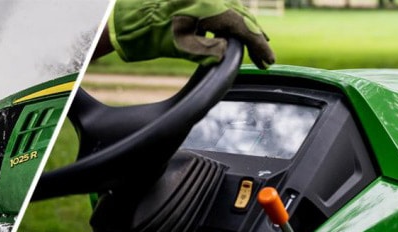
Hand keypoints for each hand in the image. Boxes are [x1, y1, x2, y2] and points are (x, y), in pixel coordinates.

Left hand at [110, 0, 276, 68]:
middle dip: (256, 39)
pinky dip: (231, 25)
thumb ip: (209, 51)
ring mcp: (205, 0)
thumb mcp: (182, 47)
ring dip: (244, 32)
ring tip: (253, 49)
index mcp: (212, 8)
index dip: (260, 46)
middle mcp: (212, 0)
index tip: (269, 60)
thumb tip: (227, 52)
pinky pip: (222, 10)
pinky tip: (230, 37)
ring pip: (234, 13)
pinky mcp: (197, 2)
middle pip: (243, 18)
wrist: (128, 17)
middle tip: (265, 60)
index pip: (244, 28)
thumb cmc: (151, 33)